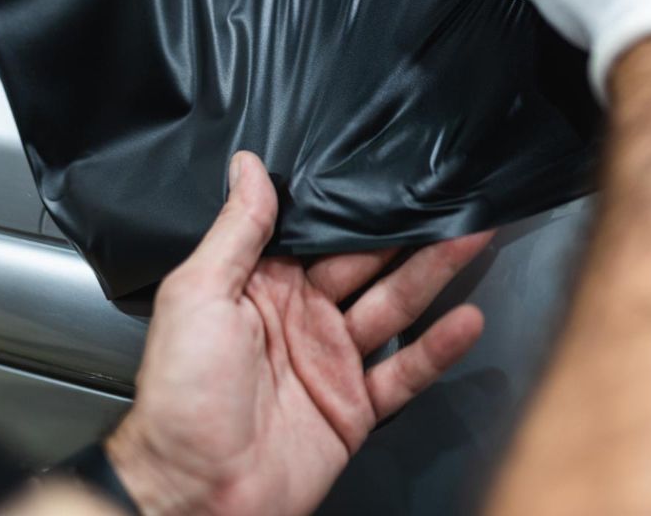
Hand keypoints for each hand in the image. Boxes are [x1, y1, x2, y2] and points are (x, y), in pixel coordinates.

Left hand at [106, 152, 490, 515]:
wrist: (193, 494)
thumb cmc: (178, 397)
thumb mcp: (196, 296)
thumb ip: (235, 231)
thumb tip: (248, 167)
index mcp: (261, 287)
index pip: (321, 235)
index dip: (357, 206)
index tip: (396, 173)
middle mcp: (302, 319)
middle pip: (368, 264)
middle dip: (410, 232)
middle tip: (451, 199)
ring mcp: (330, 363)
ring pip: (394, 307)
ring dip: (434, 274)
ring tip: (472, 238)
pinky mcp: (353, 408)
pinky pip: (405, 371)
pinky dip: (438, 348)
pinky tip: (466, 322)